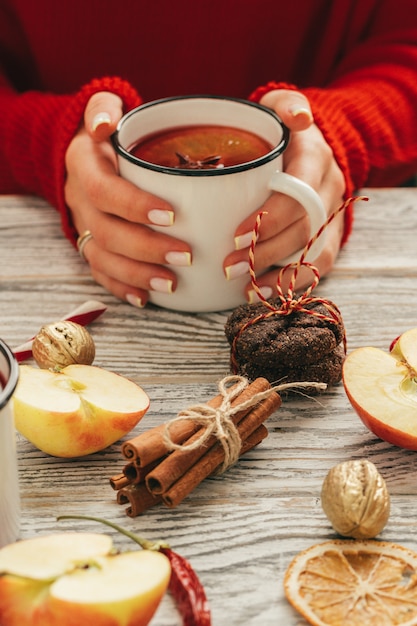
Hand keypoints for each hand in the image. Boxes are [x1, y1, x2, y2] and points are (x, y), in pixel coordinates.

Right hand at [64, 92, 191, 306]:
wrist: (88, 155)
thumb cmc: (111, 134)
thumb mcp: (105, 108)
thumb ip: (104, 107)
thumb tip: (105, 122)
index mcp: (84, 166)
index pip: (104, 190)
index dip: (134, 206)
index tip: (172, 214)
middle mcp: (79, 200)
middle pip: (106, 232)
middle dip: (146, 248)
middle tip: (185, 255)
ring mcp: (83, 226)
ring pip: (103, 259)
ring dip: (138, 274)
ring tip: (172, 284)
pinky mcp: (90, 245)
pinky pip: (100, 273)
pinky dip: (123, 288)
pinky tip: (147, 298)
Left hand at [223, 89, 345, 301]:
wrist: (307, 150)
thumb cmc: (279, 133)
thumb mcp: (278, 109)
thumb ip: (284, 105)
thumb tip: (298, 118)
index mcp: (315, 157)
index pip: (298, 192)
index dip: (269, 218)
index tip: (235, 236)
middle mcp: (329, 188)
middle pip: (302, 227)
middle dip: (264, 250)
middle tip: (228, 266)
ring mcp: (332, 214)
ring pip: (312, 250)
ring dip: (277, 272)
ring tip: (245, 286)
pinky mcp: (329, 235)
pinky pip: (319, 265)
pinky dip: (292, 282)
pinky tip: (263, 291)